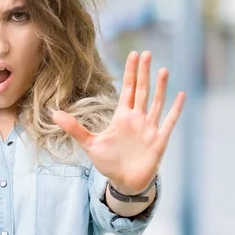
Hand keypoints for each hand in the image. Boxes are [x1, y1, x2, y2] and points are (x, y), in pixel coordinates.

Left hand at [53, 51, 184, 193]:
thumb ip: (74, 128)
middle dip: (144, 72)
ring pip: (157, 102)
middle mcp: (137, 118)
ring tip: (163, 69)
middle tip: (146, 53)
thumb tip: (54, 114)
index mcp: (122, 116)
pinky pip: (170, 121)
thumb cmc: (109, 163)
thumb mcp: (89, 144)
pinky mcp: (159, 140)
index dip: (130, 72)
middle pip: (142, 90)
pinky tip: (181, 95)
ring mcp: (150, 128)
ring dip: (160, 87)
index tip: (133, 54)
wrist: (124, 182)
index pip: (128, 89)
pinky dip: (176, 109)